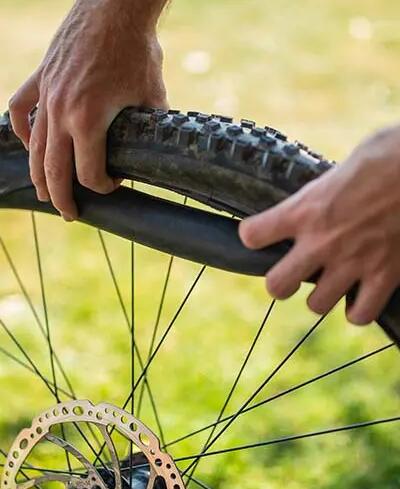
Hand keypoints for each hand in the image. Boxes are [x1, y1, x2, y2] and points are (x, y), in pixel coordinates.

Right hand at [8, 0, 167, 220]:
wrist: (116, 7)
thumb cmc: (137, 50)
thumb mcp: (152, 97)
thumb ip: (149, 130)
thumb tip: (153, 150)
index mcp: (90, 120)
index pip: (89, 173)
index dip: (104, 186)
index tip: (115, 184)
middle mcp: (61, 112)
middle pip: (54, 171)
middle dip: (62, 199)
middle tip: (70, 214)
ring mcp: (47, 94)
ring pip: (34, 147)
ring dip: (38, 175)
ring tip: (44, 193)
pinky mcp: (41, 78)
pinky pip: (20, 110)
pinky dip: (22, 131)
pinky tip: (30, 144)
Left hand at [239, 125, 399, 324]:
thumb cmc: (387, 156)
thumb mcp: (341, 168)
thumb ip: (322, 192)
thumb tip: (321, 196)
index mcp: (305, 209)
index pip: (253, 235)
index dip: (254, 236)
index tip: (261, 235)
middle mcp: (321, 241)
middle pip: (277, 286)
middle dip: (281, 282)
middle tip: (293, 272)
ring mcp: (352, 262)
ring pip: (316, 305)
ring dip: (321, 296)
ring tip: (330, 283)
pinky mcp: (385, 275)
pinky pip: (361, 315)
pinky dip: (359, 310)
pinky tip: (361, 296)